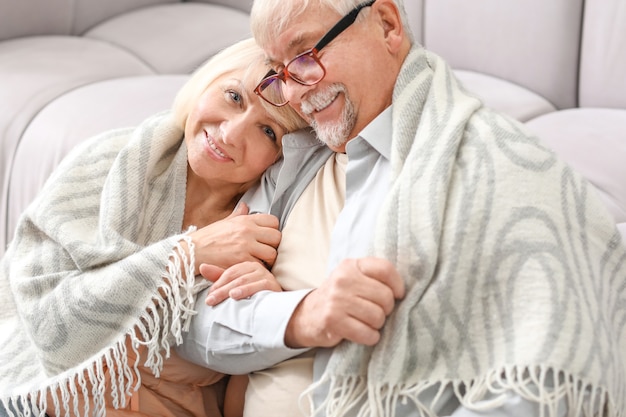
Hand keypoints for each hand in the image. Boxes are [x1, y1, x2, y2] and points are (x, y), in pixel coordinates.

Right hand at [188, 203, 280, 270]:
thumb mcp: (223, 222)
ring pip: (272, 253)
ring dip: (268, 260)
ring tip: (260, 261)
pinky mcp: (241, 260)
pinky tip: (251, 268)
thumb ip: (238, 215)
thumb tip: (245, 206)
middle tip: (265, 251)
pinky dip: (258, 269)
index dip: (272, 230)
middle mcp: (248, 231)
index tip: (266, 238)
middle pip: (277, 237)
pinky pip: (261, 265)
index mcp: (245, 220)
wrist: (193, 251)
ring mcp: (246, 246)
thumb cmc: (208, 238)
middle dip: (273, 246)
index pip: (273, 221)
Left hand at [202, 261, 281, 305]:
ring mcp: (265, 275)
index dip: (217, 283)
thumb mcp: (235, 286)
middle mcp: (256, 268)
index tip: (208, 295)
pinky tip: (235, 295)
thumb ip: (220, 277)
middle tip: (209, 300)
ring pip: (243, 281)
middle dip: (220, 289)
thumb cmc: (256, 297)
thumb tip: (202, 266)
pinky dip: (246, 290)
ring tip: (218, 297)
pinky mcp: (272, 284)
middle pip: (235, 277)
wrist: (277, 309)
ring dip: (229, 290)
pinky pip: (257, 286)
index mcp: (247, 266)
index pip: (229, 272)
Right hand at [284, 257, 404, 348]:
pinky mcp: (333, 320)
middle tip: (376, 312)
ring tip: (367, 322)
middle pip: (385, 296)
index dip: (397, 285)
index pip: (385, 269)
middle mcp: (343, 279)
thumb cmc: (340, 297)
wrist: (308, 315)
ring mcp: (336, 300)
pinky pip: (367, 333)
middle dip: (386, 309)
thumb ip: (374, 277)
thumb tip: (404, 291)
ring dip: (377, 324)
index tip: (398, 295)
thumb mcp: (353, 278)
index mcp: (351, 265)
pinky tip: (364, 333)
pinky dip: (370, 337)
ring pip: (378, 316)